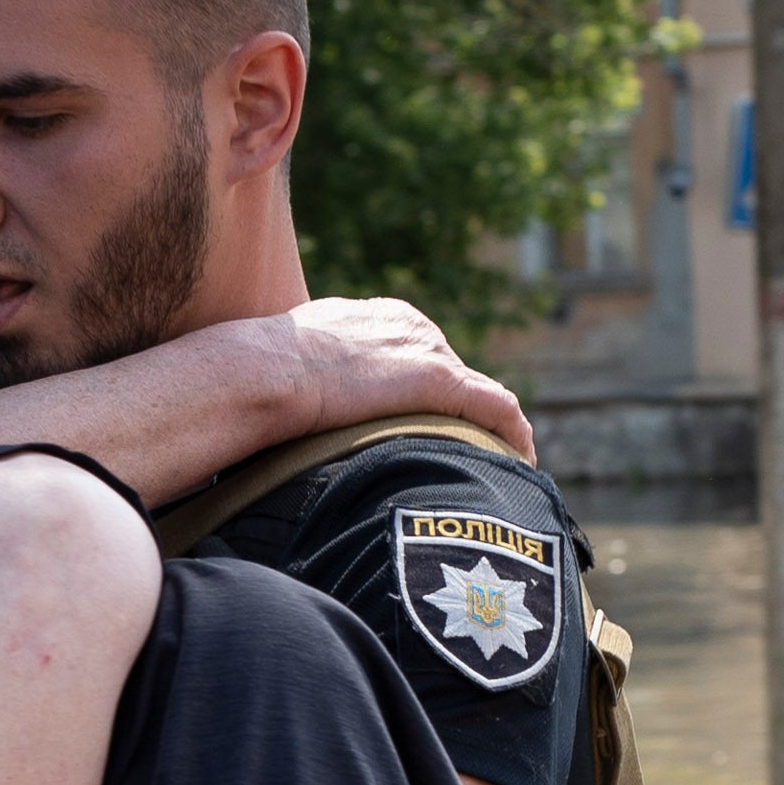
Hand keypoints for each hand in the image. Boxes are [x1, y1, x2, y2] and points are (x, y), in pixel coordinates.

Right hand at [268, 301, 533, 462]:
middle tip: (468, 458)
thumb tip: (297, 399)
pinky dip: (513, 433)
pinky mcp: (437, 379)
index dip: (429, 400)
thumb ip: (314, 372)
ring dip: (491, 430)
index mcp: (380, 318)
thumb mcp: (293, 359)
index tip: (433, 431)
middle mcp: (413, 326)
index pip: (420, 358)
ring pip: (478, 395)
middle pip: (452, 377)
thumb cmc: (261, 372)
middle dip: (462, 417)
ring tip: (499, 466)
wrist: (264, 370)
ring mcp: (427, 349)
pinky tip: (522, 461)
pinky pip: (495, 407)